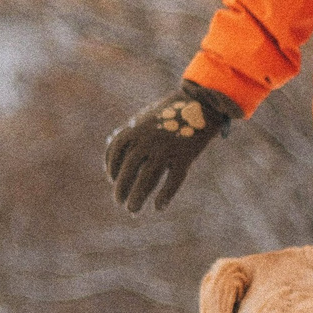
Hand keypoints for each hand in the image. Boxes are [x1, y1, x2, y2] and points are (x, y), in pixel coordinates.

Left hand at [104, 83, 240, 211]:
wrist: (201, 101)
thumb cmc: (171, 112)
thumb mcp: (145, 117)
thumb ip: (129, 132)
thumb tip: (112, 150)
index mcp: (135, 129)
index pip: (114, 153)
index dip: (111, 169)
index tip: (113, 181)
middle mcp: (147, 140)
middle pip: (129, 170)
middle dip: (121, 189)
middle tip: (121, 203)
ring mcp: (166, 148)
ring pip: (147, 179)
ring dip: (138, 197)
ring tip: (132, 210)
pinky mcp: (185, 155)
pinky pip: (173, 181)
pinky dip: (165, 196)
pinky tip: (159, 207)